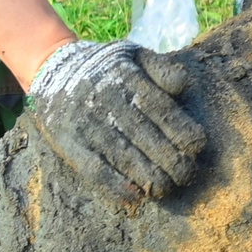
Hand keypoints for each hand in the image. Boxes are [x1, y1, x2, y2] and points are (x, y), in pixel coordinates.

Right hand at [25, 40, 207, 203]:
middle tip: (188, 175)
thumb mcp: (133, 54)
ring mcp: (87, 124)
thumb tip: (182, 85)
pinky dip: (114, 185)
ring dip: (147, 176)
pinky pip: (94, 168)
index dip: (180, 129)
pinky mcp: (70, 143)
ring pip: (122, 155)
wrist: (53, 69)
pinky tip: (134, 197)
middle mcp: (107, 102)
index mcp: (126, 79)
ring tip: (167, 189)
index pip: (159, 108)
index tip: (198, 146)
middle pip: (144, 136)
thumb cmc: (105, 66)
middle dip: (170, 159)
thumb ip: (160, 68)